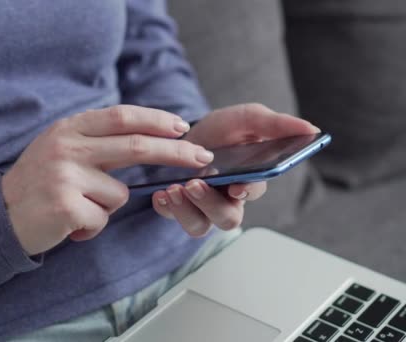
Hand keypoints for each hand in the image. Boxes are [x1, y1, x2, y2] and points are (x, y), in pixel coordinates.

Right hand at [2, 105, 214, 254]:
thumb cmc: (37, 184)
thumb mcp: (60, 148)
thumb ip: (95, 140)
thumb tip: (147, 137)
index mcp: (68, 129)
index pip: (121, 117)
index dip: (156, 120)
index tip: (182, 126)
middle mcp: (67, 147)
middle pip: (135, 145)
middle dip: (175, 151)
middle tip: (201, 157)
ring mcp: (65, 175)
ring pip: (119, 193)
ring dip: (105, 206)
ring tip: (76, 207)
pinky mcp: (65, 205)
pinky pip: (102, 218)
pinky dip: (91, 227)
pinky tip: (68, 223)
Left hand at [152, 103, 319, 236]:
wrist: (185, 133)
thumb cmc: (222, 131)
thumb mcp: (247, 119)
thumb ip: (275, 125)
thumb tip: (311, 128)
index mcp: (249, 181)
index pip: (253, 193)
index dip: (247, 192)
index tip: (238, 186)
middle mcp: (226, 201)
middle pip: (227, 218)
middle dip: (211, 204)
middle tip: (196, 184)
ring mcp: (200, 208)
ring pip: (199, 225)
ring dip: (186, 209)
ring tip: (174, 188)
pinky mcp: (176, 208)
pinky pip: (171, 218)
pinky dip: (165, 208)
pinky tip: (159, 194)